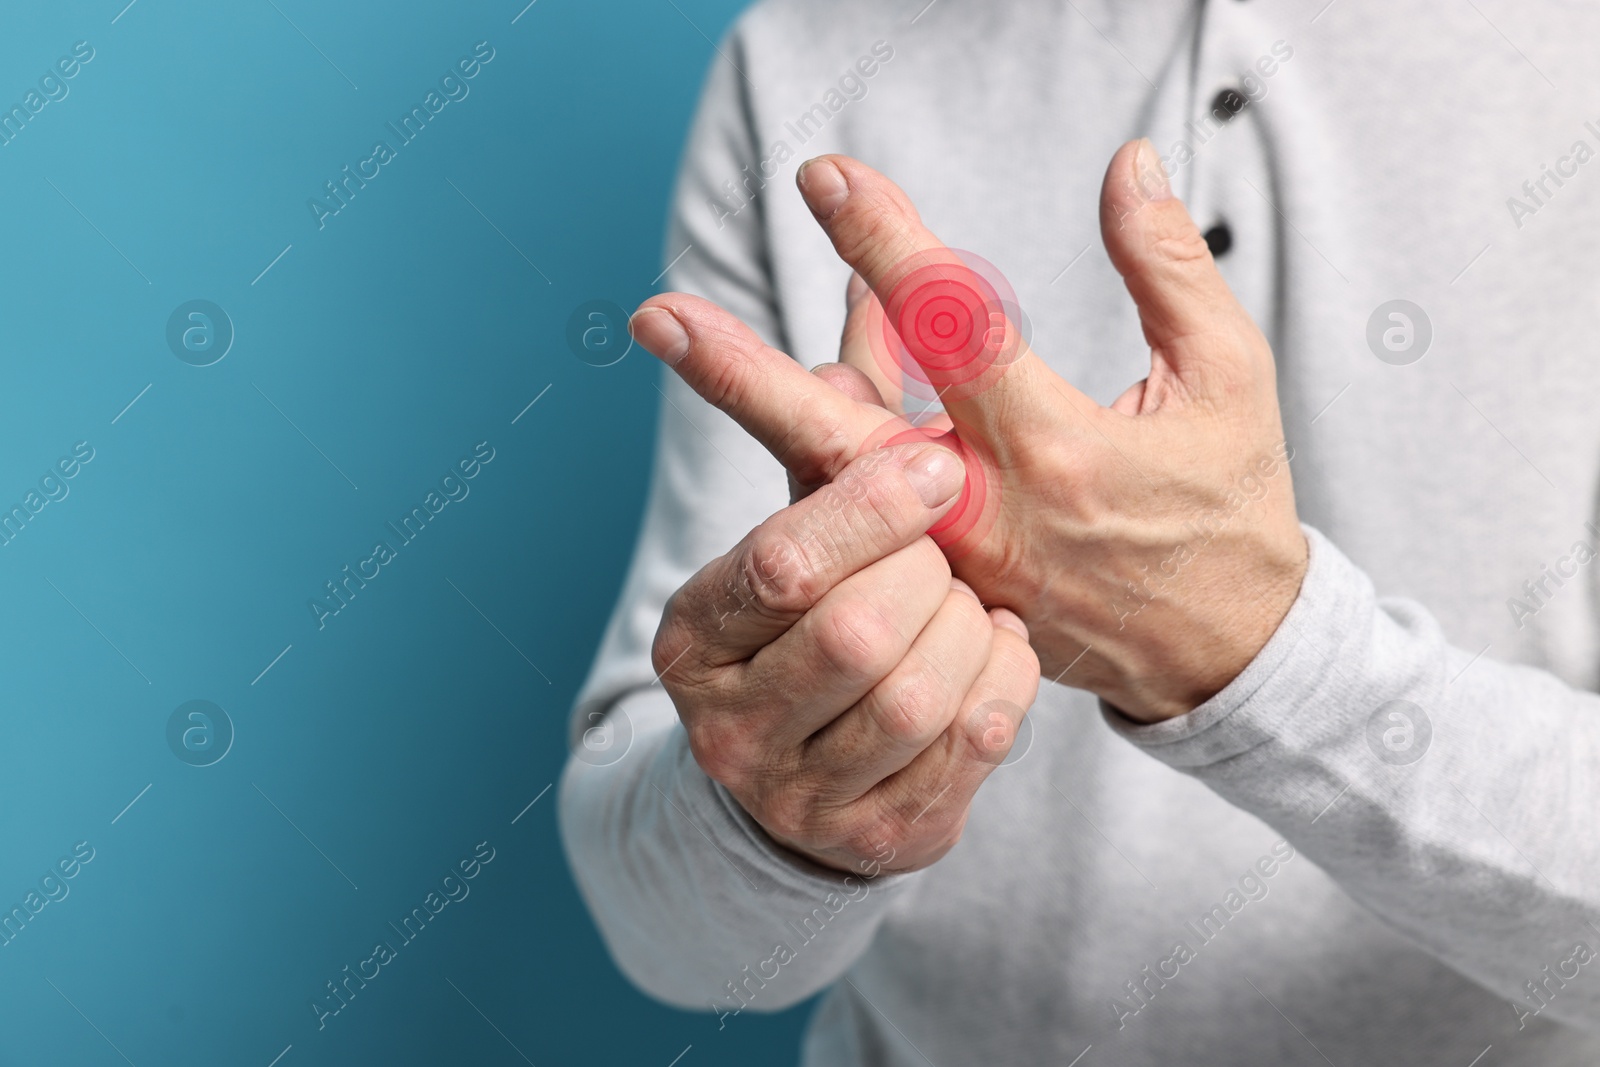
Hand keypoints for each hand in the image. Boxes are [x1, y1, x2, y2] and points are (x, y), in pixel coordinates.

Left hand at [631, 140, 1307, 722]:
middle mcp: (985, 512)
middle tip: (656, 315)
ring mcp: (952, 562)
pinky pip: (863, 518)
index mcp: (1058, 448)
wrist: (1222, 649)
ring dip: (757, 407)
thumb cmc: (1230, 502)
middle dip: (742, 372)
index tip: (827, 180)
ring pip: (834, 485)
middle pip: (841, 438)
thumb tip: (1126, 162)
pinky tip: (790, 380)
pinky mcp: (944, 587)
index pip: (953, 328)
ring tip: (676, 332)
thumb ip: (1170, 267)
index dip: (886, 246)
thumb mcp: (1229, 376)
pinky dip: (824, 449)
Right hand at [642, 431, 1039, 874]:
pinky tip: (993, 650)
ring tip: (969, 603)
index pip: (783, 565)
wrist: (807, 775)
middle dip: (927, 579)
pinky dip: (1005, 680)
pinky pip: (971, 746)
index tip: (938, 465)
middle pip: (855, 636)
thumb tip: (879, 300)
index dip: (870, 511)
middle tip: (950, 553)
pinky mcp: (877, 839)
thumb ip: (836, 429)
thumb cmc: (813, 622)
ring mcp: (798, 798)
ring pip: (917, 698)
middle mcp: (728, 727)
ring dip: (968, 633)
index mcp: (695, 636)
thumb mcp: (807, 529)